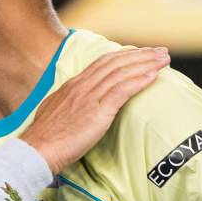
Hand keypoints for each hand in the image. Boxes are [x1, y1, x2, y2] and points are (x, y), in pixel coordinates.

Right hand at [20, 47, 168, 173]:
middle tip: (160, 51)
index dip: (123, 56)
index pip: (102, 63)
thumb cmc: (45, 138)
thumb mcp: (55, 112)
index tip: (139, 54)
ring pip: (122, 72)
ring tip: (164, 58)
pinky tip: (154, 75)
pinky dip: (140, 80)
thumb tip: (75, 106)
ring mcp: (90, 97)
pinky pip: (123, 90)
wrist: (38, 149)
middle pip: (115, 62)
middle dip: (140, 54)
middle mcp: (82, 86)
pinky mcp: (97, 111)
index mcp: (73, 85)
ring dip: (146, 63)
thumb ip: (68, 104)